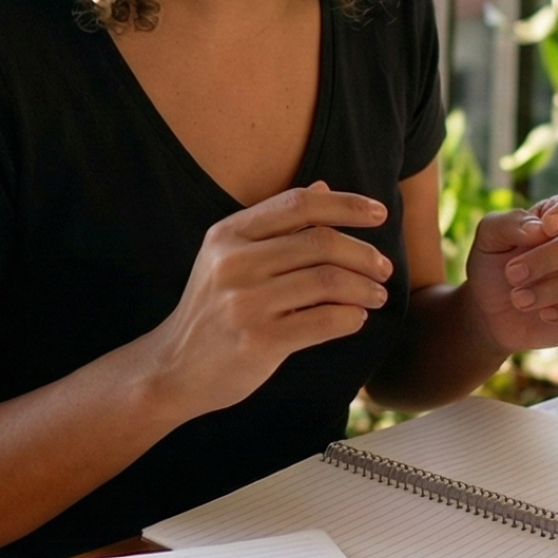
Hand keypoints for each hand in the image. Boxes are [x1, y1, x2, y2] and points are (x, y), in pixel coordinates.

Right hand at [143, 182, 393, 416]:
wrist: (174, 369)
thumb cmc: (213, 309)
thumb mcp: (231, 257)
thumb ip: (277, 224)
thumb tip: (325, 188)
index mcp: (228, 234)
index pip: (298, 203)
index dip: (346, 204)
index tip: (379, 213)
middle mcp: (234, 263)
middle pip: (320, 242)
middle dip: (363, 253)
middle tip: (383, 268)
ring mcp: (244, 303)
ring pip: (328, 282)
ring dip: (364, 288)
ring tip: (377, 295)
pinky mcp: (258, 341)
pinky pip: (323, 321)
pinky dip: (350, 318)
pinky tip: (355, 319)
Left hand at [464, 187, 557, 351]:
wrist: (489, 311)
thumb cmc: (494, 265)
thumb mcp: (489, 238)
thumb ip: (510, 223)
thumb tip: (539, 229)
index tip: (547, 225)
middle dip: (548, 258)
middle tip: (512, 274)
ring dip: (553, 289)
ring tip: (518, 298)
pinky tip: (545, 314)